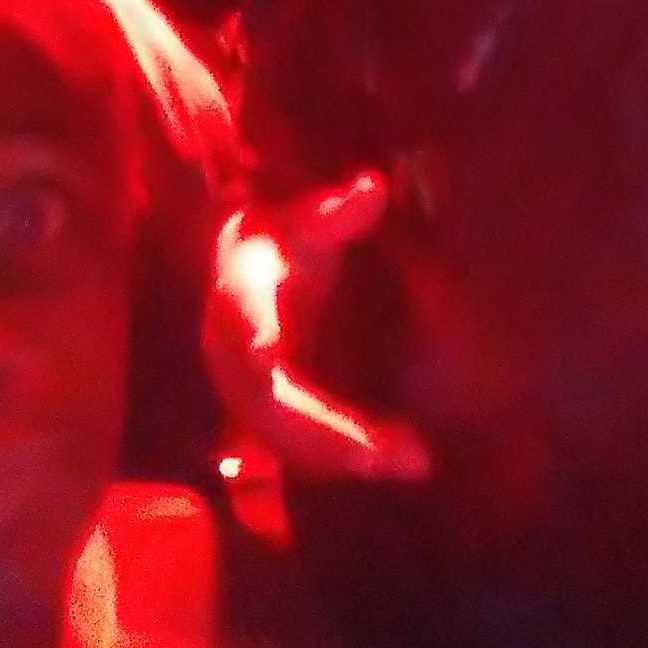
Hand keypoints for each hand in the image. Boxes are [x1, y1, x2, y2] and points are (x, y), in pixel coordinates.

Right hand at [208, 171, 431, 480]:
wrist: (241, 268)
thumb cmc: (280, 237)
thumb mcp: (306, 218)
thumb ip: (338, 211)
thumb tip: (372, 187)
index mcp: (238, 297)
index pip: (240, 317)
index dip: (249, 332)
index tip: (267, 350)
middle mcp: (233, 354)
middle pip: (270, 404)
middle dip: (325, 431)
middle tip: (385, 452)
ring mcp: (246, 390)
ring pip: (287, 439)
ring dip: (345, 455)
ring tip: (414, 460)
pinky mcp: (268, 413)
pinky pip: (302, 446)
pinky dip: (347, 457)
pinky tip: (401, 458)